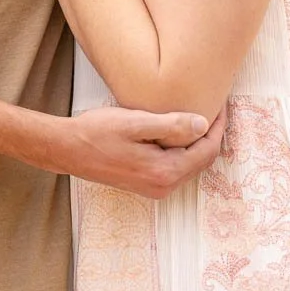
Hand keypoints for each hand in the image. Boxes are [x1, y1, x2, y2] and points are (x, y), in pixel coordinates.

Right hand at [58, 106, 225, 198]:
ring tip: (201, 114)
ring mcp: (154, 187)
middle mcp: (163, 186)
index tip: (221, 103)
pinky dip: (184, 149)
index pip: (206, 150)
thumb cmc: (98, 132)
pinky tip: (179, 130)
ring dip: (198, 141)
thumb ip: (171, 125)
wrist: (68, 150)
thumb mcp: (135, 122)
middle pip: (202, 160)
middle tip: (216, 106)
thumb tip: (203, 124)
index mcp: (165, 172)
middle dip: (212, 133)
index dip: (218, 126)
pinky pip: (176, 166)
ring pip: (190, 164)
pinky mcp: (146, 183)